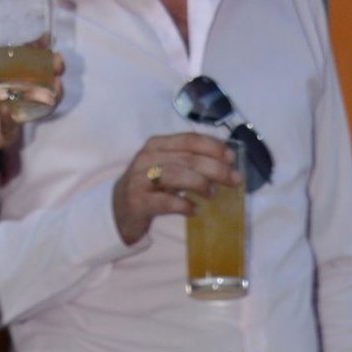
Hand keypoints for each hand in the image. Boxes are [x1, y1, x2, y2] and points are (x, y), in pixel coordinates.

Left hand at [0, 52, 64, 161]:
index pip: (19, 62)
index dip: (33, 51)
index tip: (46, 40)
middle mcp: (7, 95)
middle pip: (34, 83)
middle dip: (49, 72)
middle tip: (58, 64)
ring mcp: (6, 116)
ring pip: (32, 108)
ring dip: (45, 96)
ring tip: (55, 86)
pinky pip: (8, 130)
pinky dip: (8, 122)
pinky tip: (7, 111)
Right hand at [112, 132, 238, 247]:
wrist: (117, 211)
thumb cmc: (149, 189)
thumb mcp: (166, 168)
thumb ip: (189, 162)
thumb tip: (226, 164)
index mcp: (157, 144)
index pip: (190, 139)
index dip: (213, 147)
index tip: (232, 158)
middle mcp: (148, 158)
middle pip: (187, 158)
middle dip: (215, 168)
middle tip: (234, 180)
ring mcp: (140, 180)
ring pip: (176, 176)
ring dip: (199, 184)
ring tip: (212, 194)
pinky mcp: (138, 202)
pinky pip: (165, 202)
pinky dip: (183, 205)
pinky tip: (194, 210)